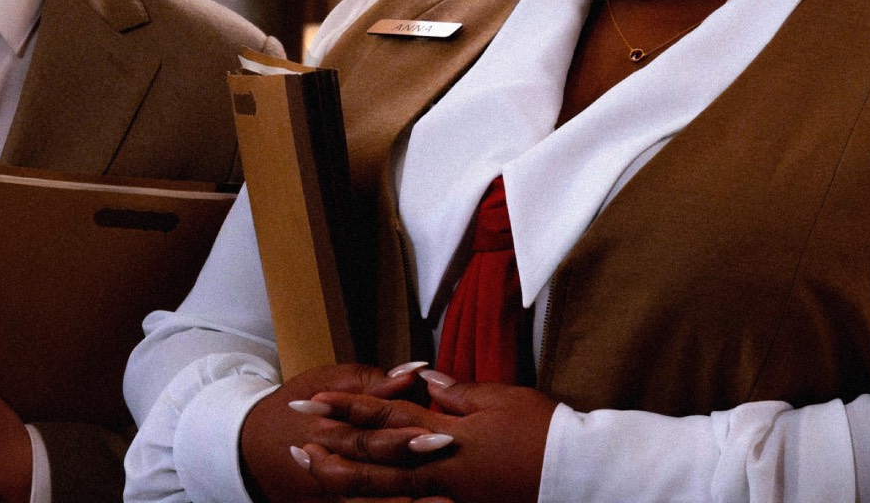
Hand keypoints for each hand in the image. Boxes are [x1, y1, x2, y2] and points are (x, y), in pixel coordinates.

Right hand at [238, 361, 436, 502]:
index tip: (438, 435)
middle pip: (368, 479)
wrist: (249, 449)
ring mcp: (324, 498)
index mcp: (322, 431)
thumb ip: (369, 382)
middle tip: (446, 469)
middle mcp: (323, 470)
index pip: (363, 439)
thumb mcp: (323, 382)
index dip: (399, 440)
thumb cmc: (294, 407)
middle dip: (410, 477)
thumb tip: (412, 373)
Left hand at [299, 370, 554, 502]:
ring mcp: (447, 495)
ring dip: (346, 480)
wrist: (577, 474)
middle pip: (373, 459)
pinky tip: (363, 501)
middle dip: (331, 448)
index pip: (385, 415)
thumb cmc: (544, 432)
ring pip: (385, 492)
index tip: (313, 400)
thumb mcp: (502, 400)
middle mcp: (438, 466)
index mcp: (445, 432)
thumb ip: (459, 393)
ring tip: (313, 470)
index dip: (347, 407)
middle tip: (292, 441)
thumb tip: (425, 380)